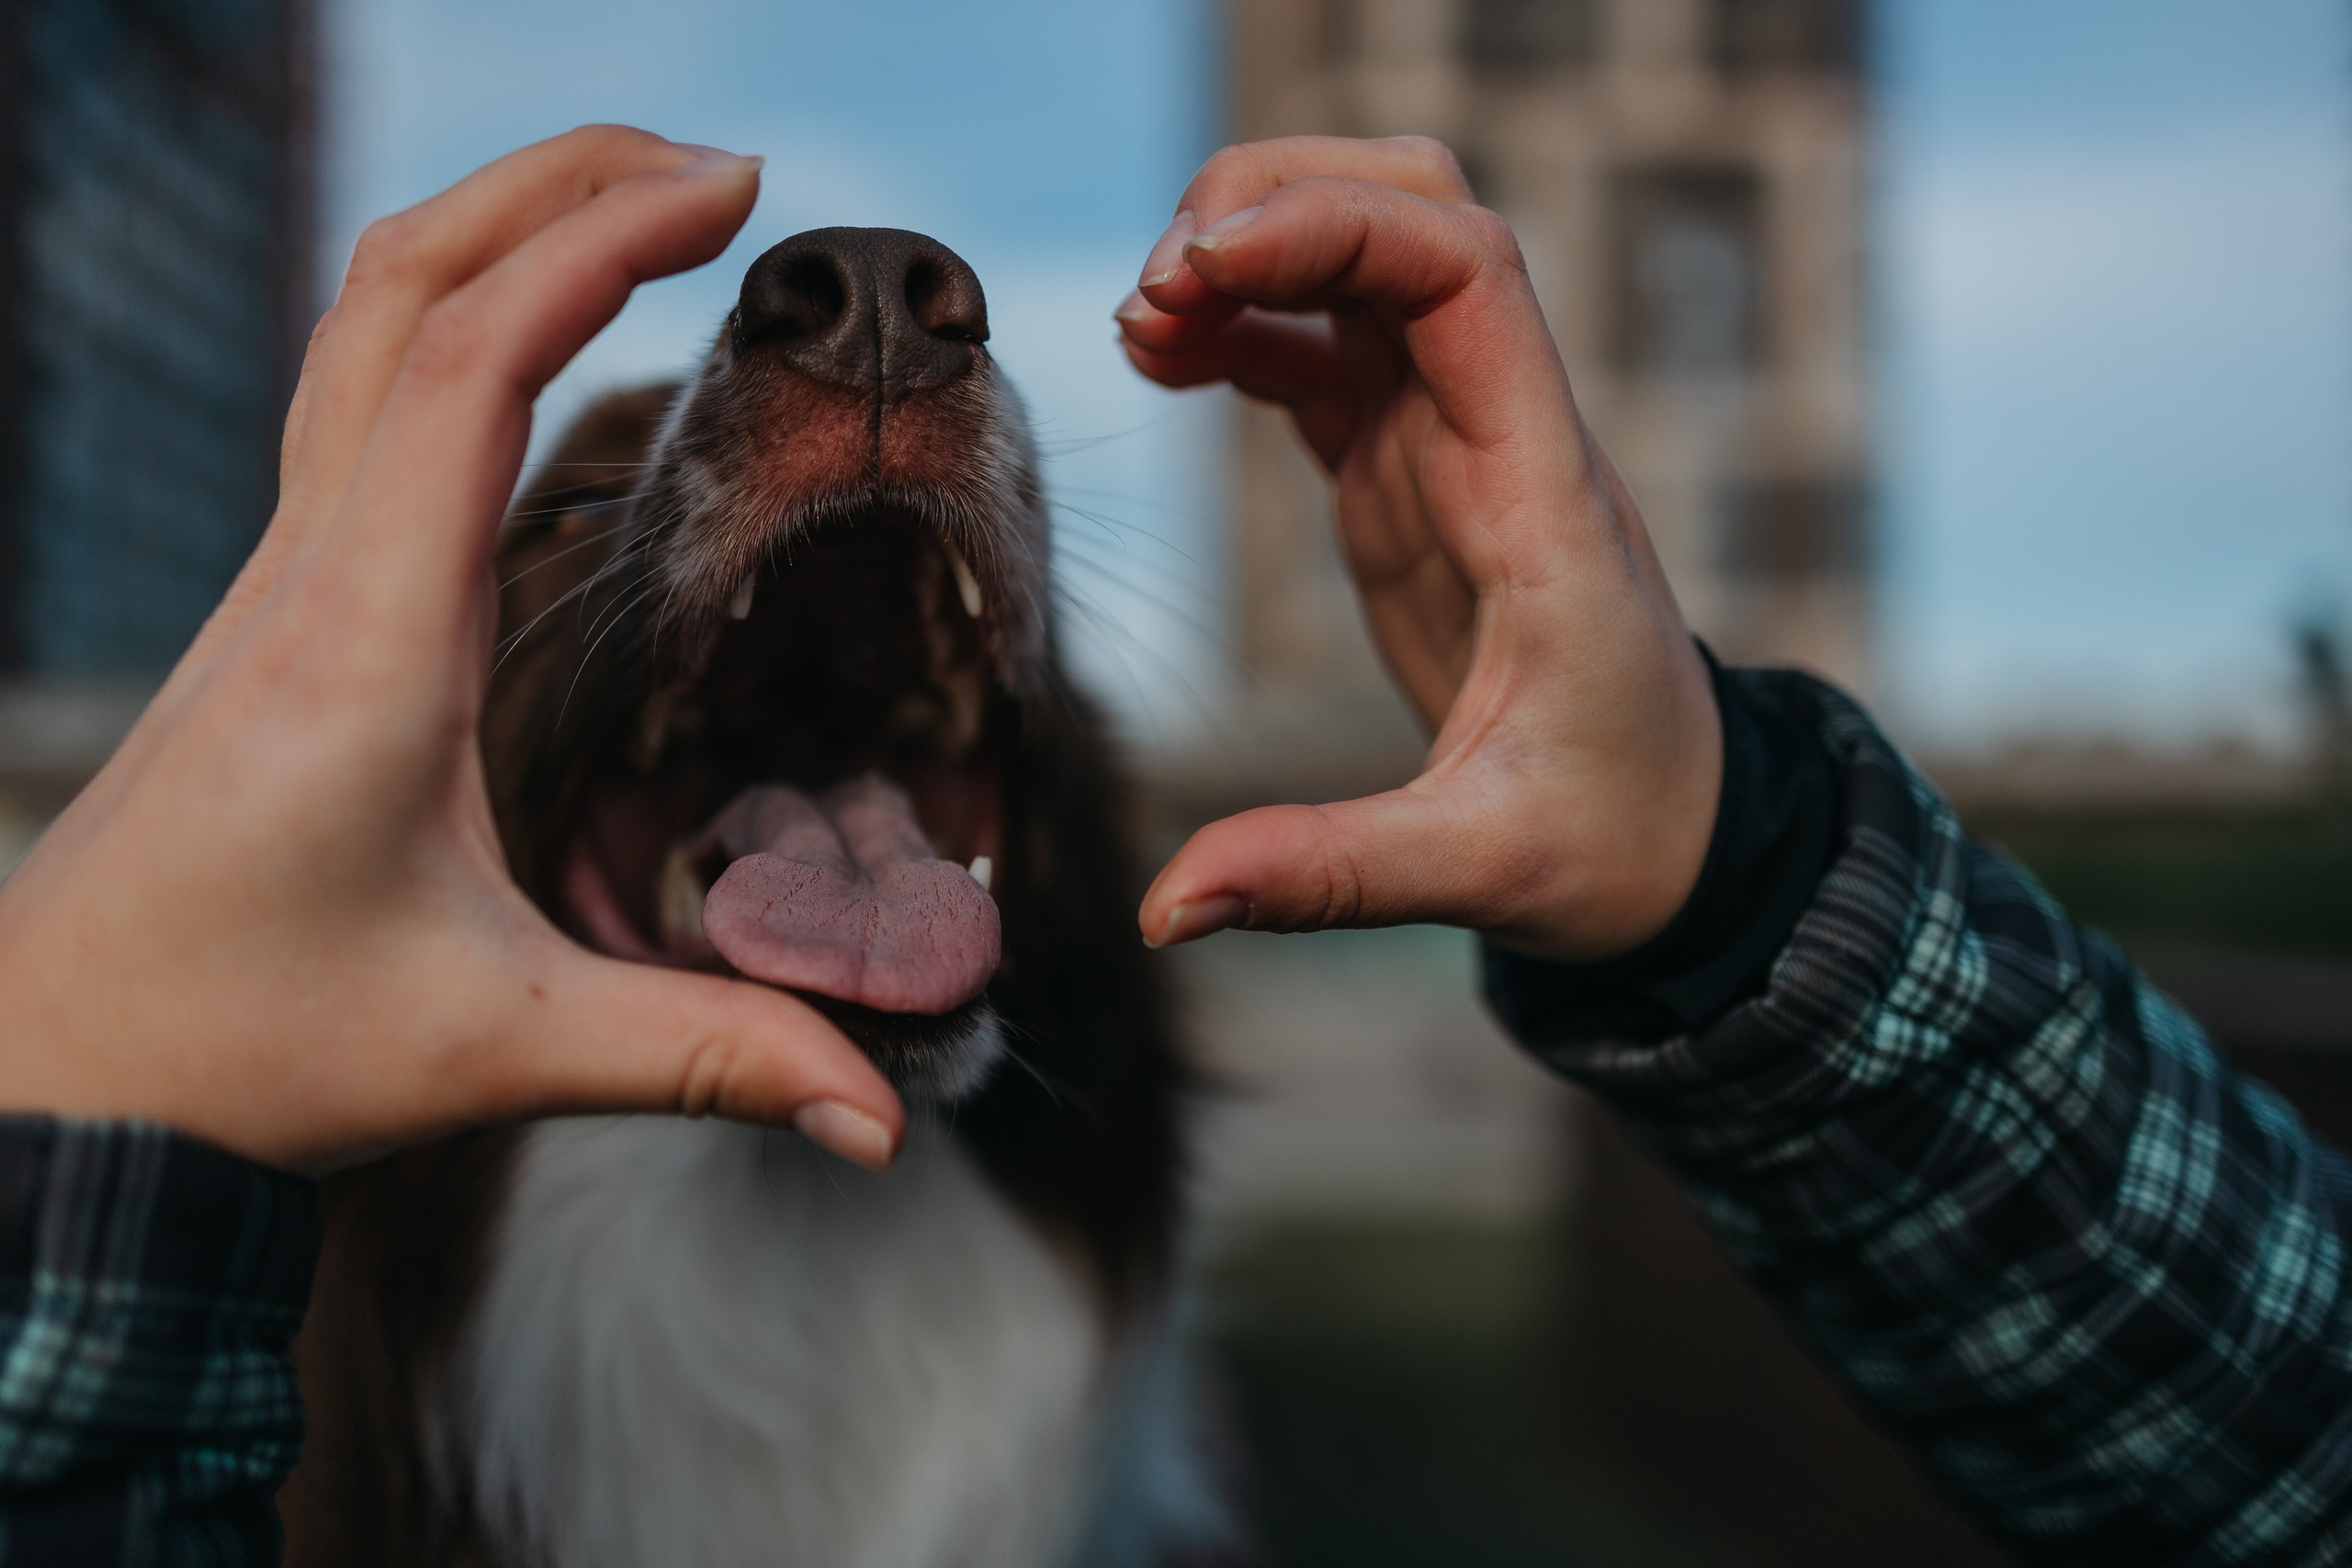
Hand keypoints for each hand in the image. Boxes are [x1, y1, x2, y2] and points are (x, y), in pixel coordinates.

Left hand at [0, 128, 903, 1173]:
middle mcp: (309, 577)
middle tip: (714, 166)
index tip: (730, 192)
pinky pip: (357, 397)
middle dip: (552, 184)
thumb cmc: (245, 1052)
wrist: (56, 1075)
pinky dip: (457, 316)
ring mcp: (280, 577)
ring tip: (639, 207)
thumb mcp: (499, 1045)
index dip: (596, 248)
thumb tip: (882, 1118)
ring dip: (495, 231)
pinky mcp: (282, 603)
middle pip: (397, 289)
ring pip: (363, 326)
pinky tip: (539, 346)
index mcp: (365, 647)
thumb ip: (708, 1059)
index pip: (467, 370)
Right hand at [1118, 136, 1721, 961]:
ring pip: (1367, 255)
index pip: (1466, 275)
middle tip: (1157, 288)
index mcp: (1540, 495)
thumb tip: (1165, 911)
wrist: (1681, 837)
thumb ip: (1328, 876)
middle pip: (1418, 211)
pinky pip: (1325, 346)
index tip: (1204, 265)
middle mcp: (1502, 435)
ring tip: (1140, 324)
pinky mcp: (1410, 474)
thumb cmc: (1613, 840)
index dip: (1334, 227)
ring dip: (1253, 248)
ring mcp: (1454, 443)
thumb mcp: (1482, 869)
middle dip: (1280, 197)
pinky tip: (1161, 357)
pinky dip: (1244, 323)